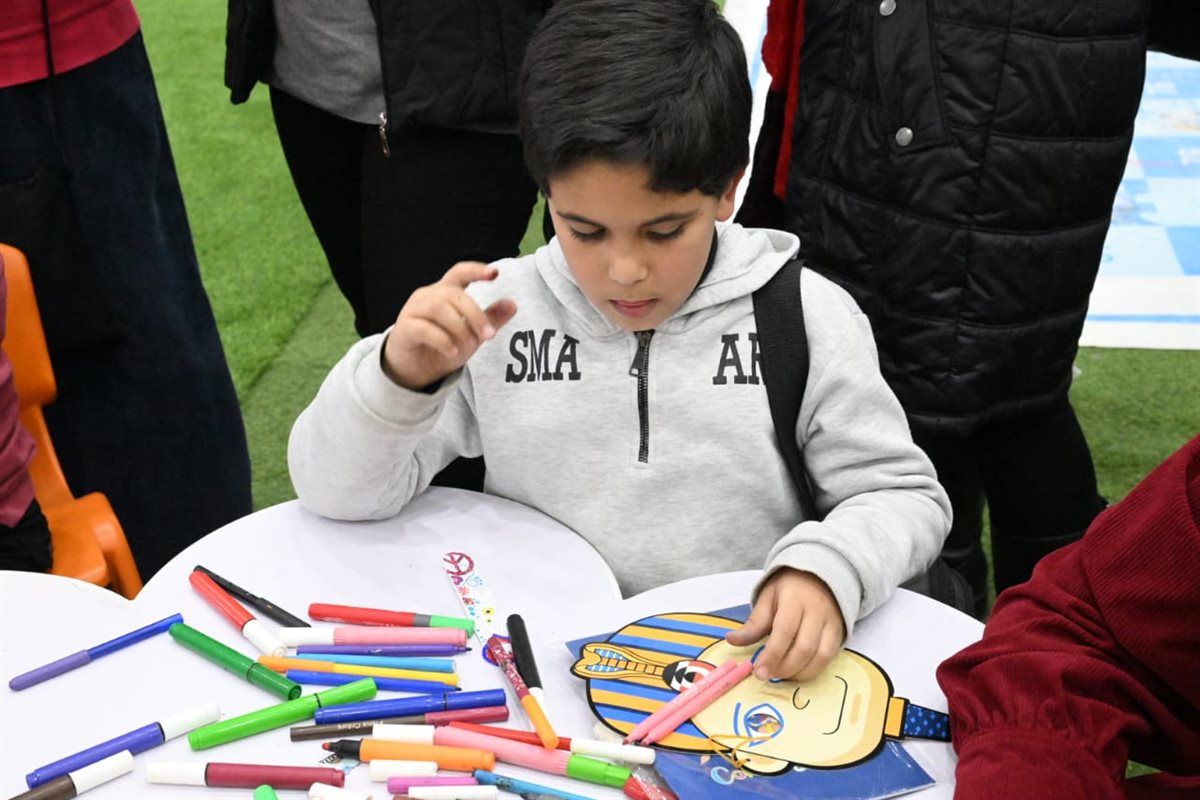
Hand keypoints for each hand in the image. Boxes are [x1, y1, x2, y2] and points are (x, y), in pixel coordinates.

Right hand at [383, 261, 516, 389]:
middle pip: (453, 294)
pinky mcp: (404, 329)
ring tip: (469, 345)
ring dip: (459, 327)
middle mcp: (428, 296)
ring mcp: (413, 310)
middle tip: (489, 335)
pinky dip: (442, 340)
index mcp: (445, 292)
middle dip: (475, 314)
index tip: (495, 273)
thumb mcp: (473, 334)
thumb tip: (513, 304)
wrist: (416, 370)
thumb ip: (491, 319)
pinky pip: (424, 329)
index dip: (476, 270)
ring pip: (438, 308)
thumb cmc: (444, 345)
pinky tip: (453, 351)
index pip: (459, 272)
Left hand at [725, 568, 844, 681]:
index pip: (784, 631)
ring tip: (779, 675)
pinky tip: (795, 672)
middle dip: (783, 667)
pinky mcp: (838, 635)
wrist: (819, 577)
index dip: (771, 654)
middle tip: (766, 675)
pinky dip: (812, 670)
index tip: (758, 670)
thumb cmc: (789, 590)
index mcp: (795, 599)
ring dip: (798, 672)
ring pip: (820, 656)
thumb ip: (753, 623)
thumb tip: (731, 640)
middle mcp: (817, 612)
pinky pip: (829, 658)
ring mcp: (831, 624)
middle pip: (804, 647)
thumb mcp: (767, 598)